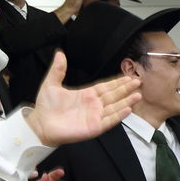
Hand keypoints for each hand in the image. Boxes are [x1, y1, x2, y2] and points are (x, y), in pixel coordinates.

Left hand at [24, 52, 140, 145]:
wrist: (41, 124)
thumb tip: (60, 53)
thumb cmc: (46, 107)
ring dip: (127, 101)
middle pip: (114, 95)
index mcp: (86, 94)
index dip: (117, 82)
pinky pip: (109, 120)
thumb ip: (58, 70)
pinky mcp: (94, 127)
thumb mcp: (51, 84)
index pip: (106, 86)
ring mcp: (95, 116)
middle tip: (138, 82)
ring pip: (115, 107)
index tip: (128, 76)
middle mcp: (94, 105)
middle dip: (126, 89)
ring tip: (138, 95)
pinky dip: (119, 115)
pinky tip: (127, 109)